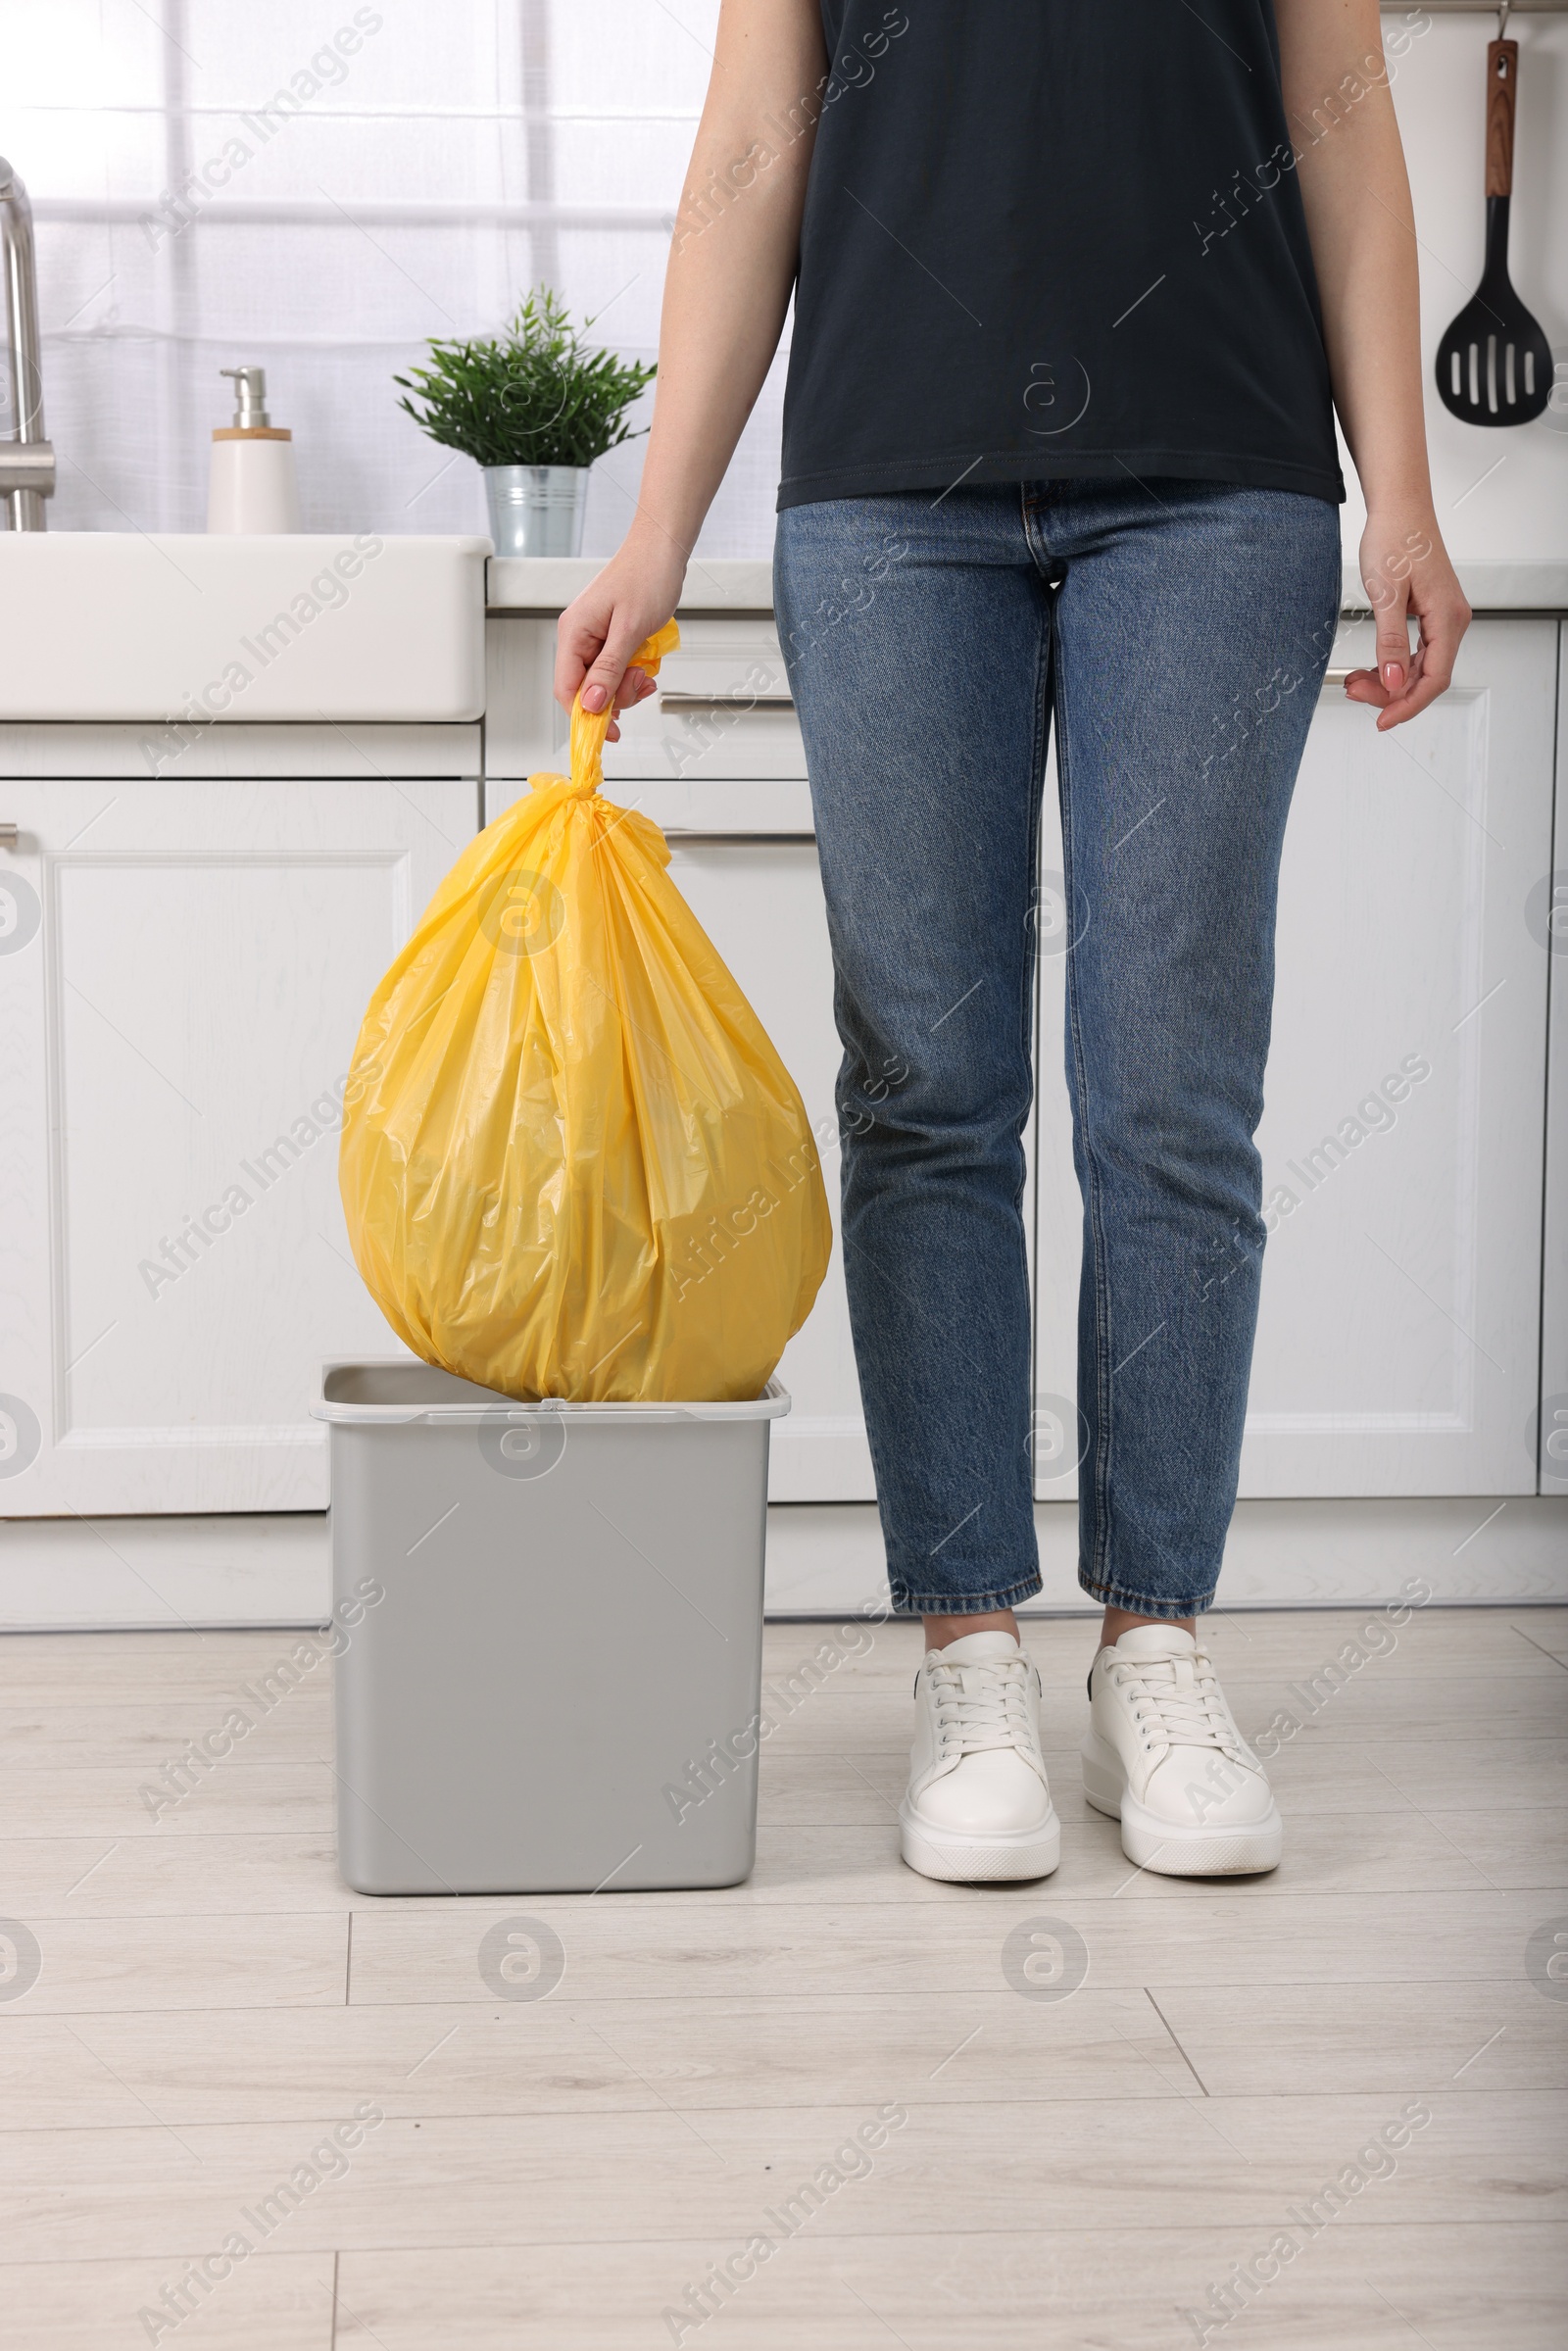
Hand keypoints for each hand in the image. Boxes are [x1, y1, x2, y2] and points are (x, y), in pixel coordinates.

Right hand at [554, 537, 687, 741]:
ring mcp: (593, 637)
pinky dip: (631, 674)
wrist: (662, 549)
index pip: (566, 689)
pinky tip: (646, 666)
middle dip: (614, 698)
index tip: (608, 733)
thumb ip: (609, 669)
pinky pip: (614, 669)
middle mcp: (578, 637)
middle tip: (640, 685)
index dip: (585, 716)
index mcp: (574, 633)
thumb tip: (592, 704)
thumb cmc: (647, 576)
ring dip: (626, 687)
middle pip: (585, 690)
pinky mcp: (609, 638)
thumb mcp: (630, 629)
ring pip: (602, 683)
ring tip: (646, 672)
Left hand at [1343, 513, 1470, 730]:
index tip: (1382, 721)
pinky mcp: (1429, 615)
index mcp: (1447, 618)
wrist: (1400, 508)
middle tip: (1354, 691)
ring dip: (1388, 680)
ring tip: (1354, 681)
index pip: (1434, 679)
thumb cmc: (1397, 539)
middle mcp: (1451, 621)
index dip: (1407, 705)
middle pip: (1425, 677)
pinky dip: (1391, 663)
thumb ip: (1391, 641)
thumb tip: (1393, 681)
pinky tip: (1369, 668)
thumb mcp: (1387, 593)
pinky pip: (1415, 651)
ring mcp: (1442, 618)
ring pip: (1418, 667)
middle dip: (1390, 692)